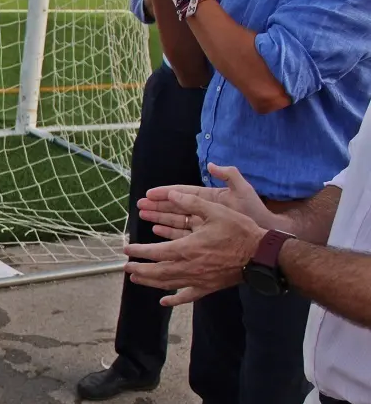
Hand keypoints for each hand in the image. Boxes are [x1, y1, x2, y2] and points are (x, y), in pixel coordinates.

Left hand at [124, 191, 265, 305]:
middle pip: (157, 271)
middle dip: (139, 269)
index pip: (155, 252)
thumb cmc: (239, 231)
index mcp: (187, 248)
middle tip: (126, 266)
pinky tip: (164, 301)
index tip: (126, 249)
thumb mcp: (215, 210)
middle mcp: (189, 267)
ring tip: (136, 278)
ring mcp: (199, 279)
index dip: (139, 251)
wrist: (262, 255)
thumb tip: (172, 193)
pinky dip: (175, 299)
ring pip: (168, 283)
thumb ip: (191, 202)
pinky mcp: (209, 287)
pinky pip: (188, 296)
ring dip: (150, 281)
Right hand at [139, 163, 276, 240]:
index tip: (149, 193)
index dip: (166, 193)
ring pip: (175, 220)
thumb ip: (229, 175)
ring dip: (159, 218)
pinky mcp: (204, 238)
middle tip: (140, 205)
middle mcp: (203, 211)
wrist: (264, 237)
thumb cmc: (254, 212)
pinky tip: (157, 230)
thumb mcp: (243, 190)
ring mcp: (203, 225)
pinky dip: (169, 232)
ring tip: (143, 216)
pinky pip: (182, 235)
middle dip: (157, 205)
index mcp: (209, 198)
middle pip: (175, 207)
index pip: (182, 193)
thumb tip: (211, 164)